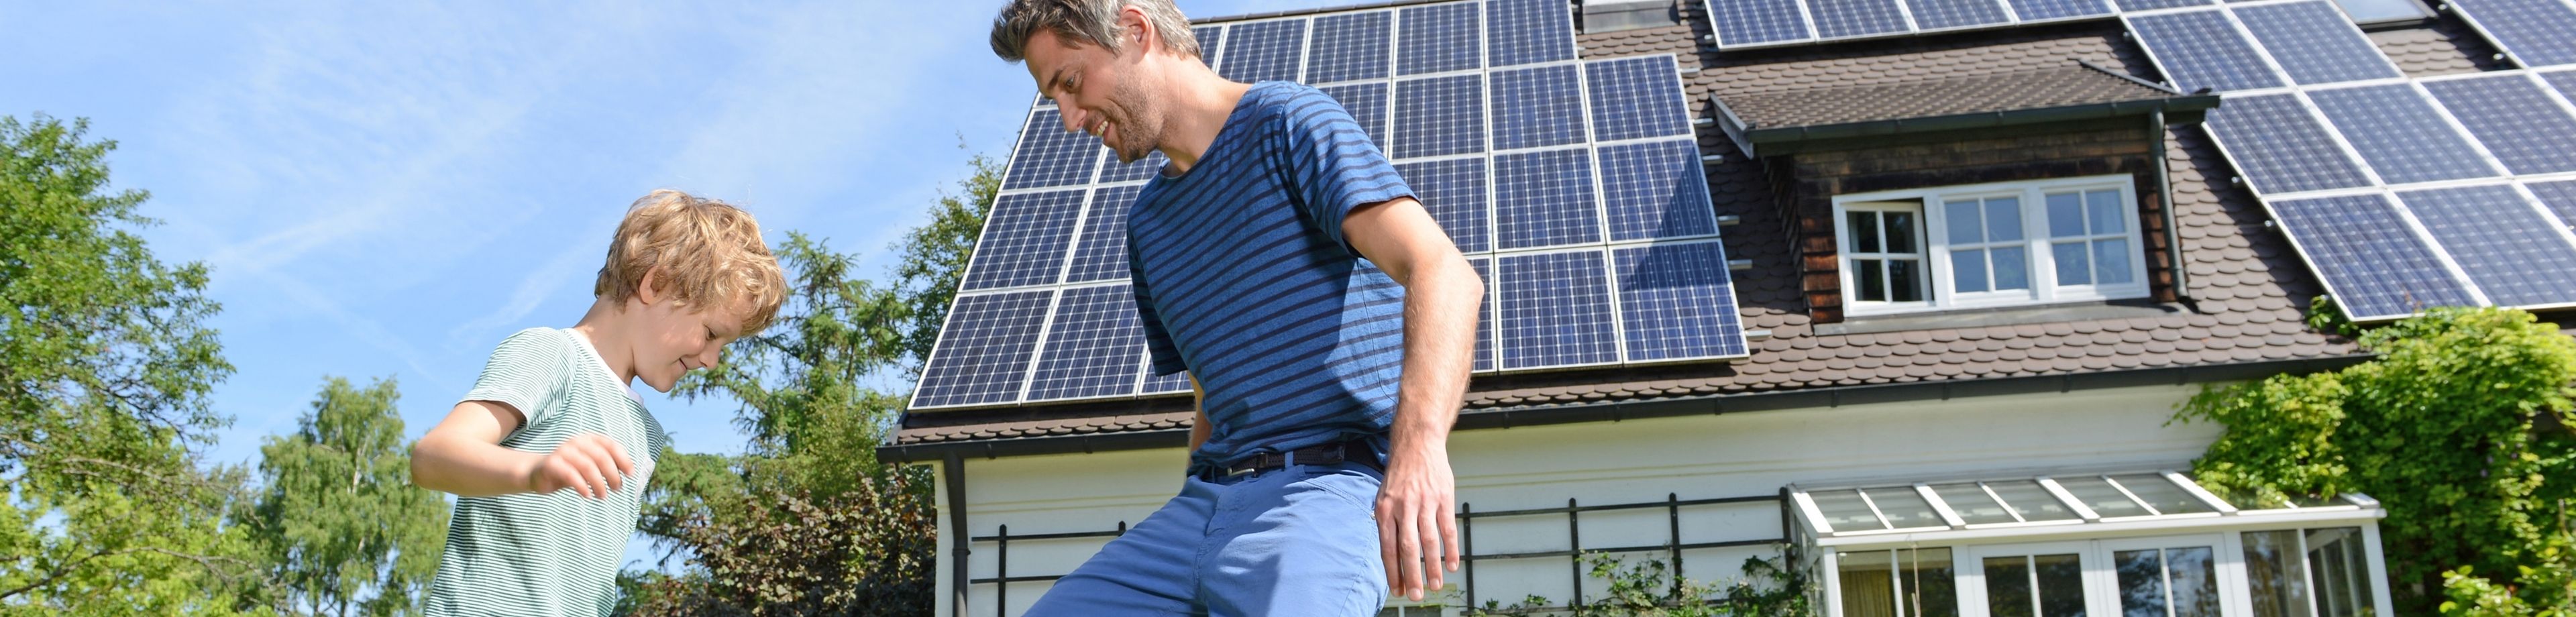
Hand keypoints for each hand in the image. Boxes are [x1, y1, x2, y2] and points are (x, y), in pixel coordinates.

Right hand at [521, 433, 634, 498]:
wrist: (538, 472)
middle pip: (601, 457)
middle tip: (617, 489)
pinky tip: (587, 495)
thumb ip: (606, 466)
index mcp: (590, 439)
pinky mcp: (552, 463)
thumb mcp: (590, 466)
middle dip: (613, 475)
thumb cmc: (570, 470)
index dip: (623, 459)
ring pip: (588, 466)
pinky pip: (570, 475)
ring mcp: (563, 451)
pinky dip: (582, 486)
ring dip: (599, 484)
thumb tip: (628, 476)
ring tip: (602, 496)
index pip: (612, 446)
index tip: (630, 475)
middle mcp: (577, 442)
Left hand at [1375, 440, 1459, 601]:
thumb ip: (1387, 523)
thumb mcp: (1384, 496)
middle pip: (1408, 549)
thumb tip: (1391, 555)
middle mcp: (1403, 508)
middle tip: (1416, 595)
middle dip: (1412, 575)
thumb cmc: (1399, 475)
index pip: (1388, 548)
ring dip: (1433, 567)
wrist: (1417, 444)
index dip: (1393, 571)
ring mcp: (1425, 503)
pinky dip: (1451, 549)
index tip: (1397, 590)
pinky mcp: (1443, 498)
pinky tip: (1452, 565)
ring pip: (1430, 542)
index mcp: (1385, 510)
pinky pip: (1448, 529)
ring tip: (1436, 585)